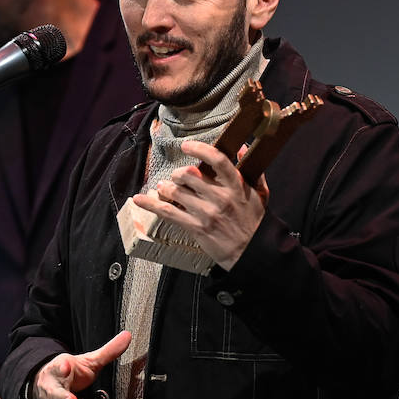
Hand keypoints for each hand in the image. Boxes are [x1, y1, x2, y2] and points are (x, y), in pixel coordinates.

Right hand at [32, 330, 129, 398]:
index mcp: (57, 370)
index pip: (56, 367)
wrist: (47, 388)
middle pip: (57, 395)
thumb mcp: (86, 360)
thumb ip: (107, 351)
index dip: (60, 367)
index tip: (65, 367)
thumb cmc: (69, 373)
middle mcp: (52, 389)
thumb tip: (127, 336)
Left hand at [132, 140, 268, 270]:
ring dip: (166, 187)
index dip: (200, 149)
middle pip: (189, 175)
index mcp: (237, 186)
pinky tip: (138, 199)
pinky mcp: (195, 228)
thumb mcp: (260, 194)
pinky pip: (168, 212)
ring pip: (176, 192)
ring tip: (163, 187)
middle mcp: (220, 198)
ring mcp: (206, 213)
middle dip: (179, 174)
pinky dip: (151, 204)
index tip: (187, 145)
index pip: (218, 161)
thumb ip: (253, 170)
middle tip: (178, 177)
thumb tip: (242, 146)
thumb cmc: (254, 222)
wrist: (251, 252)